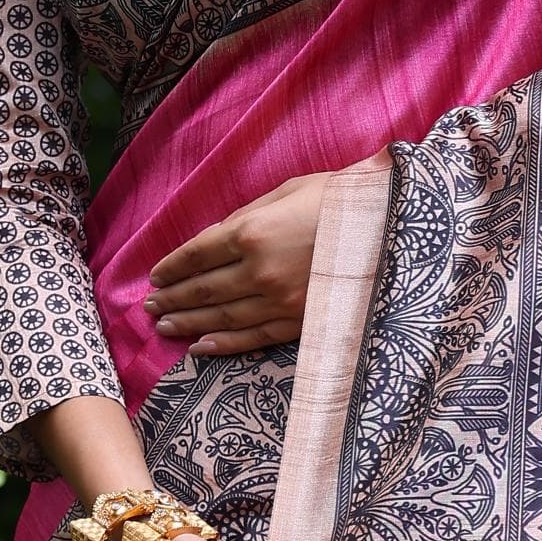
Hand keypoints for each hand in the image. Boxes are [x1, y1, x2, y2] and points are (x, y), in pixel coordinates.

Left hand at [147, 170, 335, 356]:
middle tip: (150, 307)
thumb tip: (215, 239)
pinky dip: (223, 344)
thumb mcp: (287, 192)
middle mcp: (260, 270)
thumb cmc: (339, 199)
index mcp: (252, 231)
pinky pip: (253, 338)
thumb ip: (246, 217)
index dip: (172, 267)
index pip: (197, 254)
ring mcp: (280, 301)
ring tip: (164, 326)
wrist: (391, 226)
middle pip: (204, 289)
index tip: (156, 277)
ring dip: (189, 322)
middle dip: (173, 298)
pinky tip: (199, 347)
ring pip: (222, 317)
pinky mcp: (299, 322)